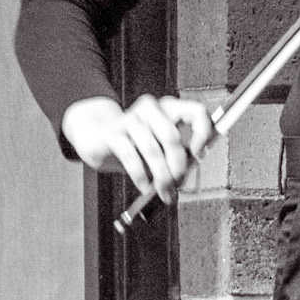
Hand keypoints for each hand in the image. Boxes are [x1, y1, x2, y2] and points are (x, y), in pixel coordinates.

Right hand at [61, 93, 215, 203]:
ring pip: (152, 149)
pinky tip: (144, 186)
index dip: (202, 133)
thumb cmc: (136, 144)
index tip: (198, 155)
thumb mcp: (162, 147)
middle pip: (171, 137)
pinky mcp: (113, 133)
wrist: (97, 138)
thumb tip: (191, 170)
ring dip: (161, 176)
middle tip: (178, 183)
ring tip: (163, 190)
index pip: (196, 111)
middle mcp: (151, 109)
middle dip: (177, 166)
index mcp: (169, 108)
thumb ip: (180, 154)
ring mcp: (130, 118)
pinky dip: (141, 176)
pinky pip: (131, 156)